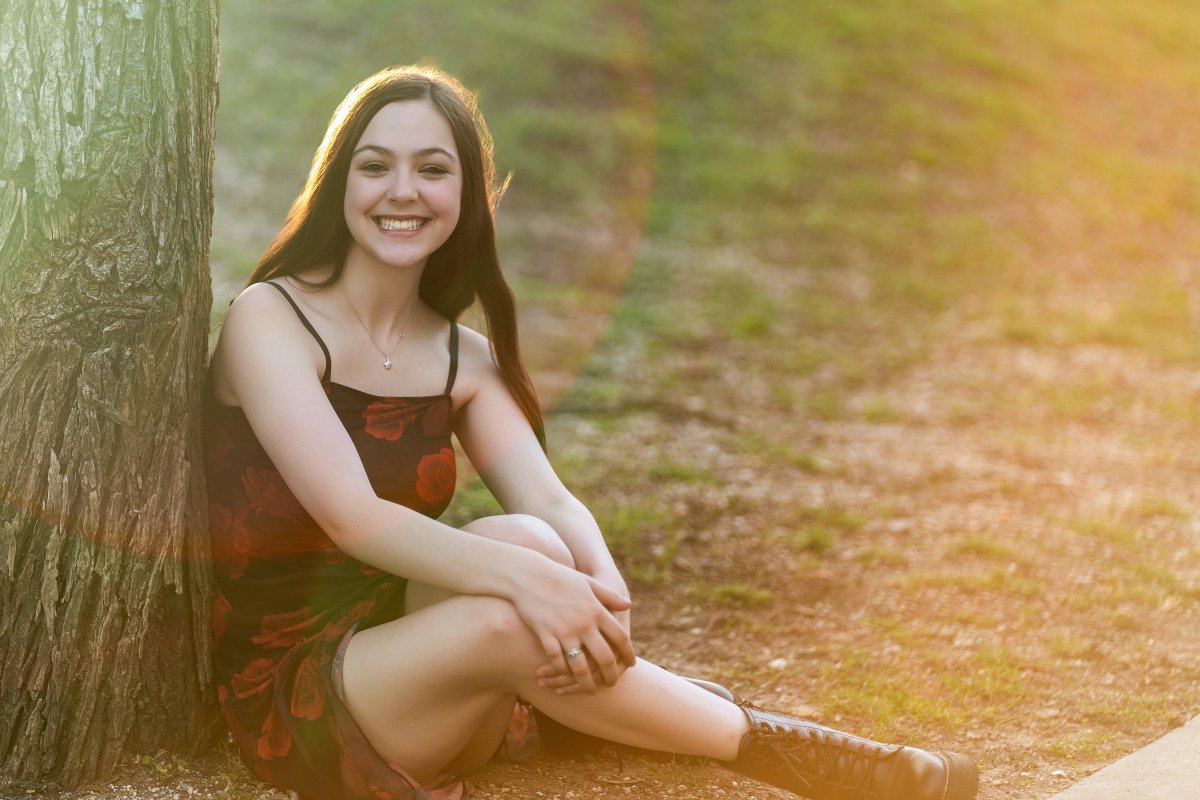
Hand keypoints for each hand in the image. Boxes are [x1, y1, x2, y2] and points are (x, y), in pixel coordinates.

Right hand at [510, 557, 634, 693]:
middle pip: (604, 658)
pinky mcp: (546, 635)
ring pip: (581, 667)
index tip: (631, 664)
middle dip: (610, 675)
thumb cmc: (560, 577)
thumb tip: (628, 605)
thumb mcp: (588, 583)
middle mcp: (584, 624)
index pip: (620, 638)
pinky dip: (562, 672)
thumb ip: (609, 596)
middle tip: (612, 683)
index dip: (628, 654)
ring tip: (590, 689)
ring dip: (587, 683)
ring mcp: (564, 631)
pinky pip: (557, 662)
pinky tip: (565, 676)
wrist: (528, 575)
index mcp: (597, 610)